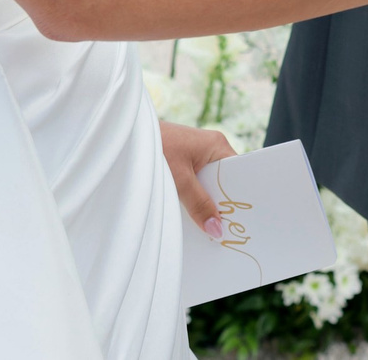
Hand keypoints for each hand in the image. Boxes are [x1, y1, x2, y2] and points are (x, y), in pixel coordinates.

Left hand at [160, 120, 236, 239]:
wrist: (125, 136)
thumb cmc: (155, 150)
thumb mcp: (180, 181)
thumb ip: (199, 205)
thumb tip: (217, 230)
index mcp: (217, 145)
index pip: (239, 173)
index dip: (240, 196)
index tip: (243, 220)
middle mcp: (210, 148)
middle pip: (224, 181)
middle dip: (222, 204)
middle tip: (226, 231)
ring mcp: (196, 154)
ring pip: (208, 184)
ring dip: (206, 202)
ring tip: (209, 229)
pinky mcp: (183, 161)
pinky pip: (196, 183)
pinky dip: (194, 197)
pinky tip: (192, 215)